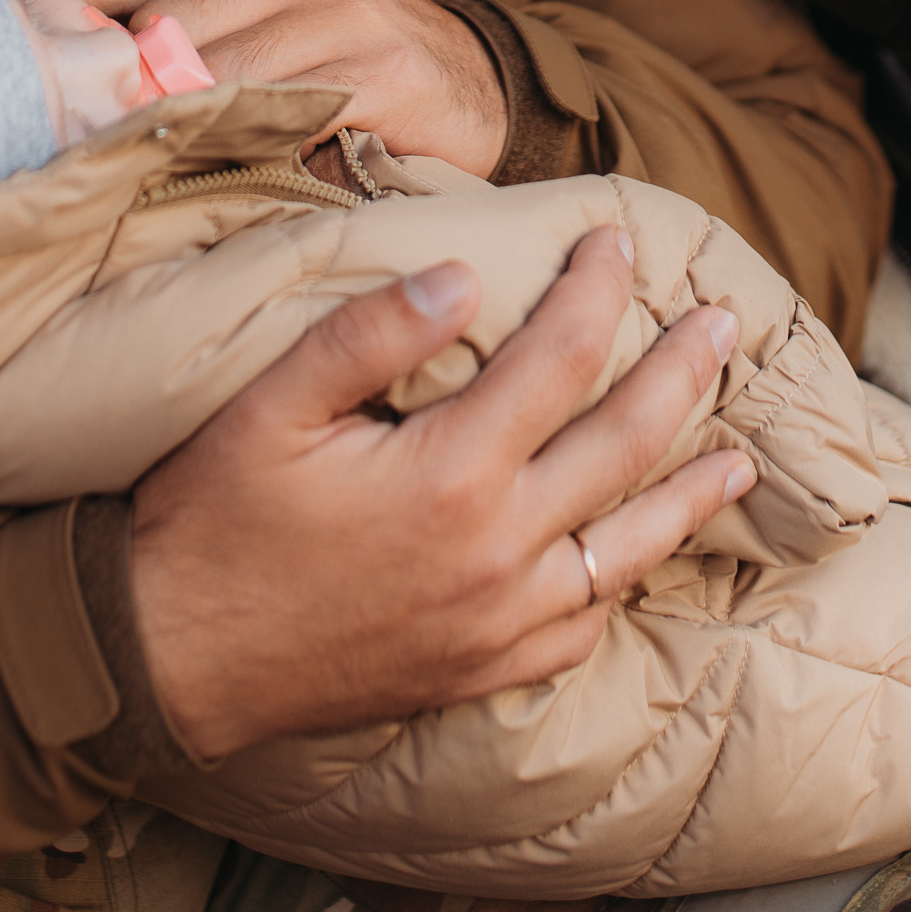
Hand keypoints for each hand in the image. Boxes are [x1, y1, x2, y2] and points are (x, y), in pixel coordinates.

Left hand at [25, 0, 508, 172]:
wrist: (485, 91)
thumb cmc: (357, 64)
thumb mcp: (276, 23)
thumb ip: (191, 32)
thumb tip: (72, 63)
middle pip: (164, 20)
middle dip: (110, 78)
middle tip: (52, 129)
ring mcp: (345, 13)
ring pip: (217, 68)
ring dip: (165, 118)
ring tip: (114, 161)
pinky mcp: (383, 72)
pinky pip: (285, 111)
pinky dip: (238, 142)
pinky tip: (207, 170)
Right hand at [129, 224, 752, 756]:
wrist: (171, 661)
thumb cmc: (210, 521)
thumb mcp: (270, 405)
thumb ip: (369, 332)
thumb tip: (462, 273)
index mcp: (451, 472)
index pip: (560, 357)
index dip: (598, 289)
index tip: (617, 240)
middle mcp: (499, 551)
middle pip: (623, 443)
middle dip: (681, 373)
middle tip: (724, 323)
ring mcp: (500, 622)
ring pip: (628, 545)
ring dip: (690, 490)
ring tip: (739, 455)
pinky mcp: (485, 671)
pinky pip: (585, 624)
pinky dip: (625, 579)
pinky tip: (637, 552)